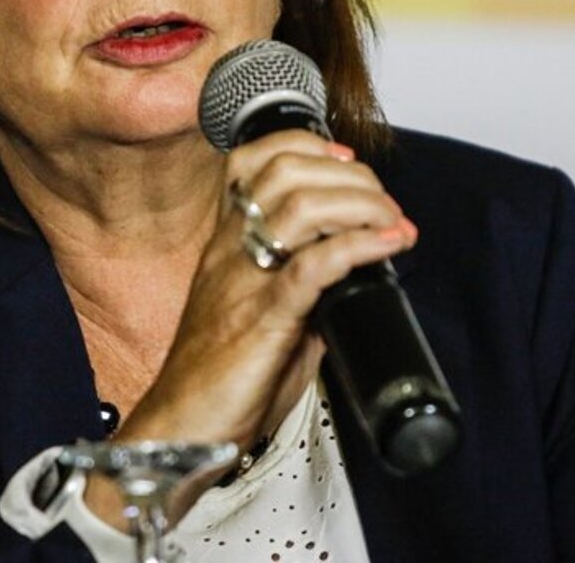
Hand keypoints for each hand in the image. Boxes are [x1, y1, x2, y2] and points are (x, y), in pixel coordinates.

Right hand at [85, 129, 415, 522]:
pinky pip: (312, 265)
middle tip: (384, 202)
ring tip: (392, 221)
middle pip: (285, 170)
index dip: (306, 146)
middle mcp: (230, 249)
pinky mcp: (263, 318)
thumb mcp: (260, 313)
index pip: (253, 159)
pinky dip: (359, 246)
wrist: (182, 428)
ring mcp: (244, 279)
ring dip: (360, 203)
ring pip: (300, 205)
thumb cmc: (217, 376)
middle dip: (349, 175)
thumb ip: (301, 285)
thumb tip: (355, 272)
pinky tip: (388, 245)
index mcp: (226, 242)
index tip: (347, 162)